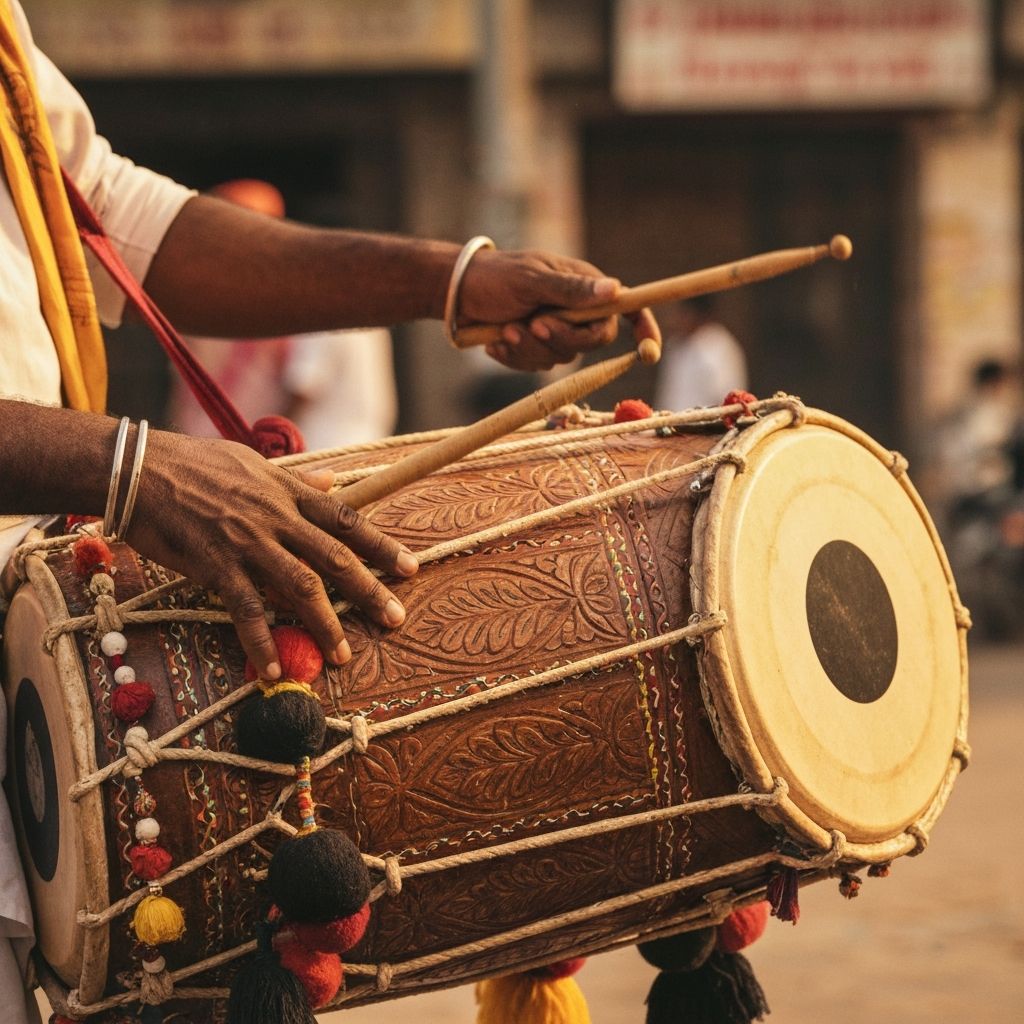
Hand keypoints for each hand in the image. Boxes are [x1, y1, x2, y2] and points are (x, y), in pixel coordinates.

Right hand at [126, 430, 417, 678]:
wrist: (139, 469)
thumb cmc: (195, 462)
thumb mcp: (254, 463)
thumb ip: (297, 480)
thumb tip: (332, 482)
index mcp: (288, 492)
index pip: (346, 520)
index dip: (381, 545)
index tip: (410, 567)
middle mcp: (276, 518)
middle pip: (334, 557)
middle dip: (369, 590)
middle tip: (395, 618)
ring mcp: (247, 543)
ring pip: (299, 587)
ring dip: (325, 623)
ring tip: (343, 654)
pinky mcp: (215, 566)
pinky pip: (245, 610)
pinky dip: (260, 641)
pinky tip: (272, 668)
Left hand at [458, 249, 658, 370]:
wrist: (456, 294)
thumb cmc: (495, 277)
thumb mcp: (532, 279)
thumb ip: (572, 290)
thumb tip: (616, 291)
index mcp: (584, 287)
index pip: (626, 308)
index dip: (644, 328)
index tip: (650, 350)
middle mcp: (576, 311)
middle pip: (592, 342)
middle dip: (562, 338)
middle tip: (534, 323)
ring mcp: (556, 332)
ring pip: (561, 359)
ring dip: (531, 348)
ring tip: (507, 328)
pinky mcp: (535, 349)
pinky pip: (536, 367)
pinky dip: (515, 357)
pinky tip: (497, 340)